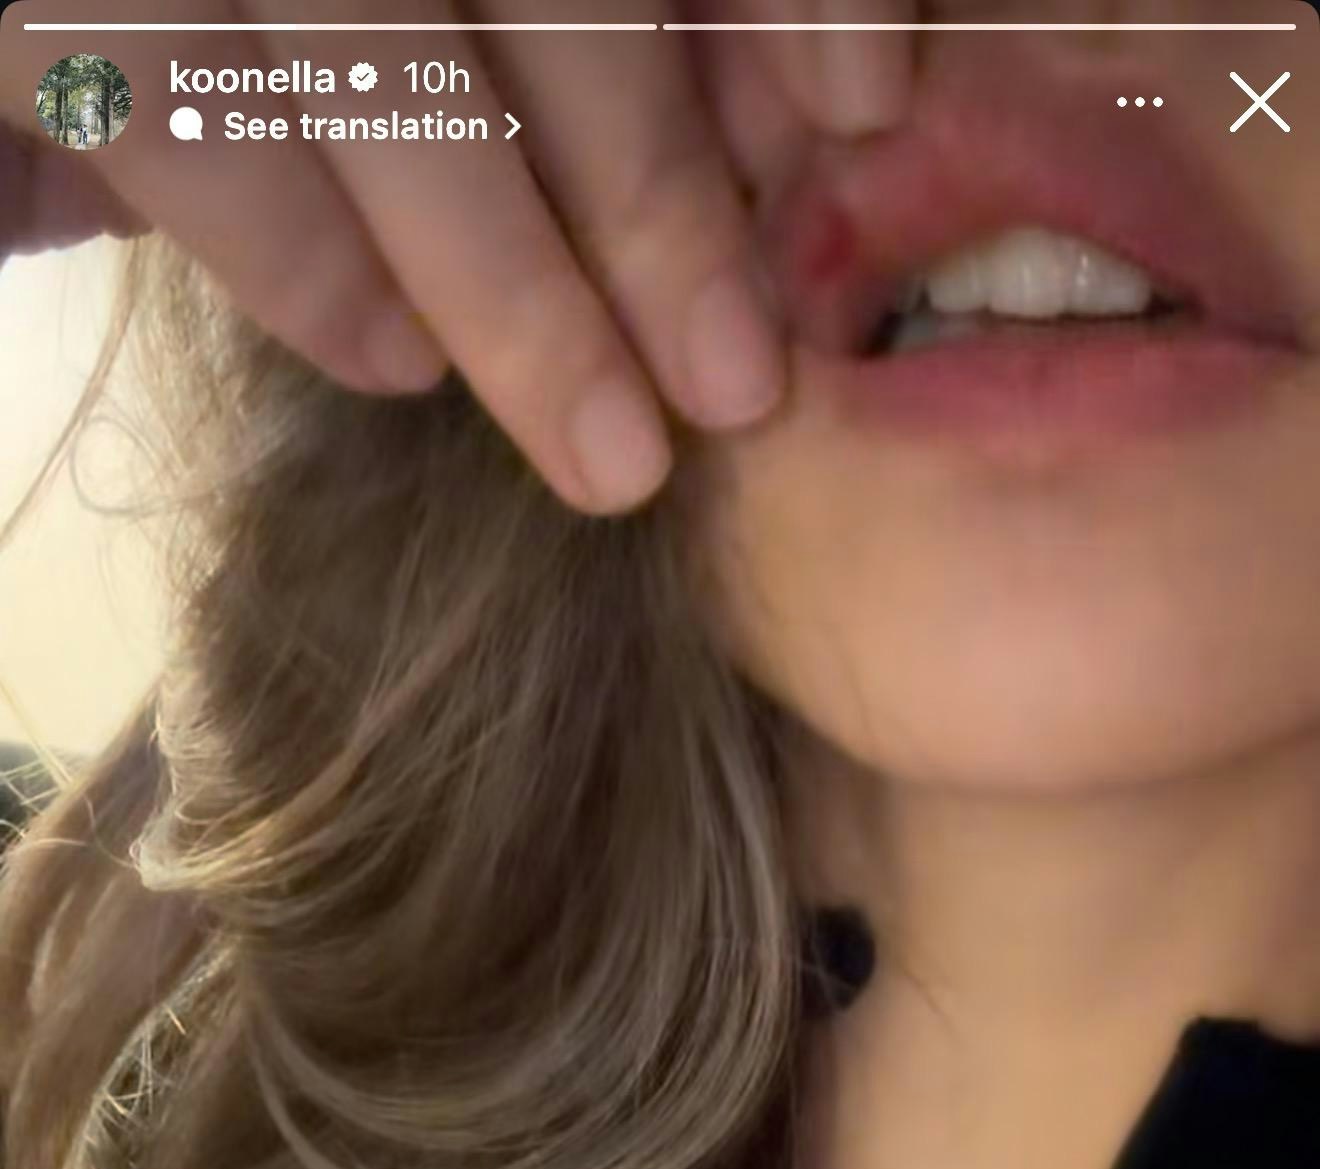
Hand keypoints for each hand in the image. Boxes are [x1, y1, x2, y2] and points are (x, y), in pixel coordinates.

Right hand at [0, 0, 915, 512]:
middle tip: (737, 386)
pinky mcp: (40, 7)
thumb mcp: (387, 25)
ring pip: (400, 65)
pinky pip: (199, 125)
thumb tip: (752, 106)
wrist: (25, 10)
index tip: (867, 110)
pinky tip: (397, 368)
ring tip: (612, 450)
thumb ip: (511, 41)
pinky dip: (307, 256)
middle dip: (655, 190)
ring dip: (518, 281)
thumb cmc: (195, 27)